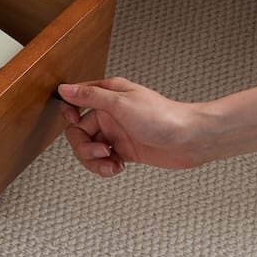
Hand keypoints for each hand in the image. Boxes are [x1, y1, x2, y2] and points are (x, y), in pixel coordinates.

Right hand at [57, 77, 199, 176]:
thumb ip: (90, 97)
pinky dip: (105, 167)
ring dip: (95, 160)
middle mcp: (109, 113)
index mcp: (107, 95)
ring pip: (89, 148)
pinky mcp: (124, 150)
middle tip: (100, 152)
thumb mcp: (121, 103)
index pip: (76, 101)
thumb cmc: (163, 116)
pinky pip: (103, 160)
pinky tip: (118, 167)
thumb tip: (64, 89)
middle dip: (84, 146)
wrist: (191, 139)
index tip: (75, 123)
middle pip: (79, 131)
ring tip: (111, 164)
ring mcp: (116, 133)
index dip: (70, 114)